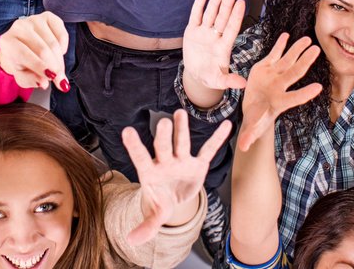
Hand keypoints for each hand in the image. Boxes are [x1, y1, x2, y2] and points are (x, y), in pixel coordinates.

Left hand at [0, 10, 69, 91]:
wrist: (21, 46)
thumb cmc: (21, 62)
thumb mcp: (22, 76)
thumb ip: (31, 80)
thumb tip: (44, 82)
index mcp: (7, 42)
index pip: (24, 54)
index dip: (39, 66)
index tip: (51, 78)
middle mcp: (19, 26)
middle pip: (42, 49)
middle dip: (54, 67)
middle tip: (60, 80)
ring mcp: (34, 19)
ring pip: (53, 43)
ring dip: (59, 61)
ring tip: (58, 71)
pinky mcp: (48, 16)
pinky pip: (62, 34)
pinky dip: (63, 47)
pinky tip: (58, 53)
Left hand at [123, 111, 232, 245]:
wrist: (176, 196)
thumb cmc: (162, 200)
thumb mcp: (155, 214)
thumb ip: (146, 226)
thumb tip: (132, 241)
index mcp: (151, 172)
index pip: (141, 157)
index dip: (135, 146)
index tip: (127, 131)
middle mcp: (165, 162)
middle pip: (163, 147)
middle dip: (163, 136)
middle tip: (162, 122)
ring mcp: (182, 161)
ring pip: (181, 143)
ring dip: (182, 129)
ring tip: (180, 113)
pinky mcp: (198, 164)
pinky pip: (209, 151)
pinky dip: (217, 139)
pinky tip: (227, 125)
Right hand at [182, 0, 248, 93]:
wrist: (196, 75)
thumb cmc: (210, 77)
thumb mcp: (219, 81)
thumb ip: (229, 81)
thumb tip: (243, 84)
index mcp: (223, 47)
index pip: (231, 28)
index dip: (236, 16)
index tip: (241, 3)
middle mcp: (215, 36)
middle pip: (222, 18)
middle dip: (226, 4)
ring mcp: (204, 32)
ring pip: (210, 14)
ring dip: (215, 2)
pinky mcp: (192, 31)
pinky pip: (196, 16)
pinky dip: (199, 5)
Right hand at [237, 33, 322, 150]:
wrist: (254, 107)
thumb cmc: (256, 118)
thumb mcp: (252, 126)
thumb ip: (250, 134)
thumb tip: (244, 147)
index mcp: (279, 101)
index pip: (294, 98)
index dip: (305, 93)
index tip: (319, 88)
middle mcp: (280, 86)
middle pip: (295, 73)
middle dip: (305, 62)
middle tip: (317, 51)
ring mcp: (275, 75)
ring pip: (288, 60)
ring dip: (297, 49)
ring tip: (309, 40)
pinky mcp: (267, 66)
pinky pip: (275, 54)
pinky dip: (280, 45)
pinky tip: (287, 35)